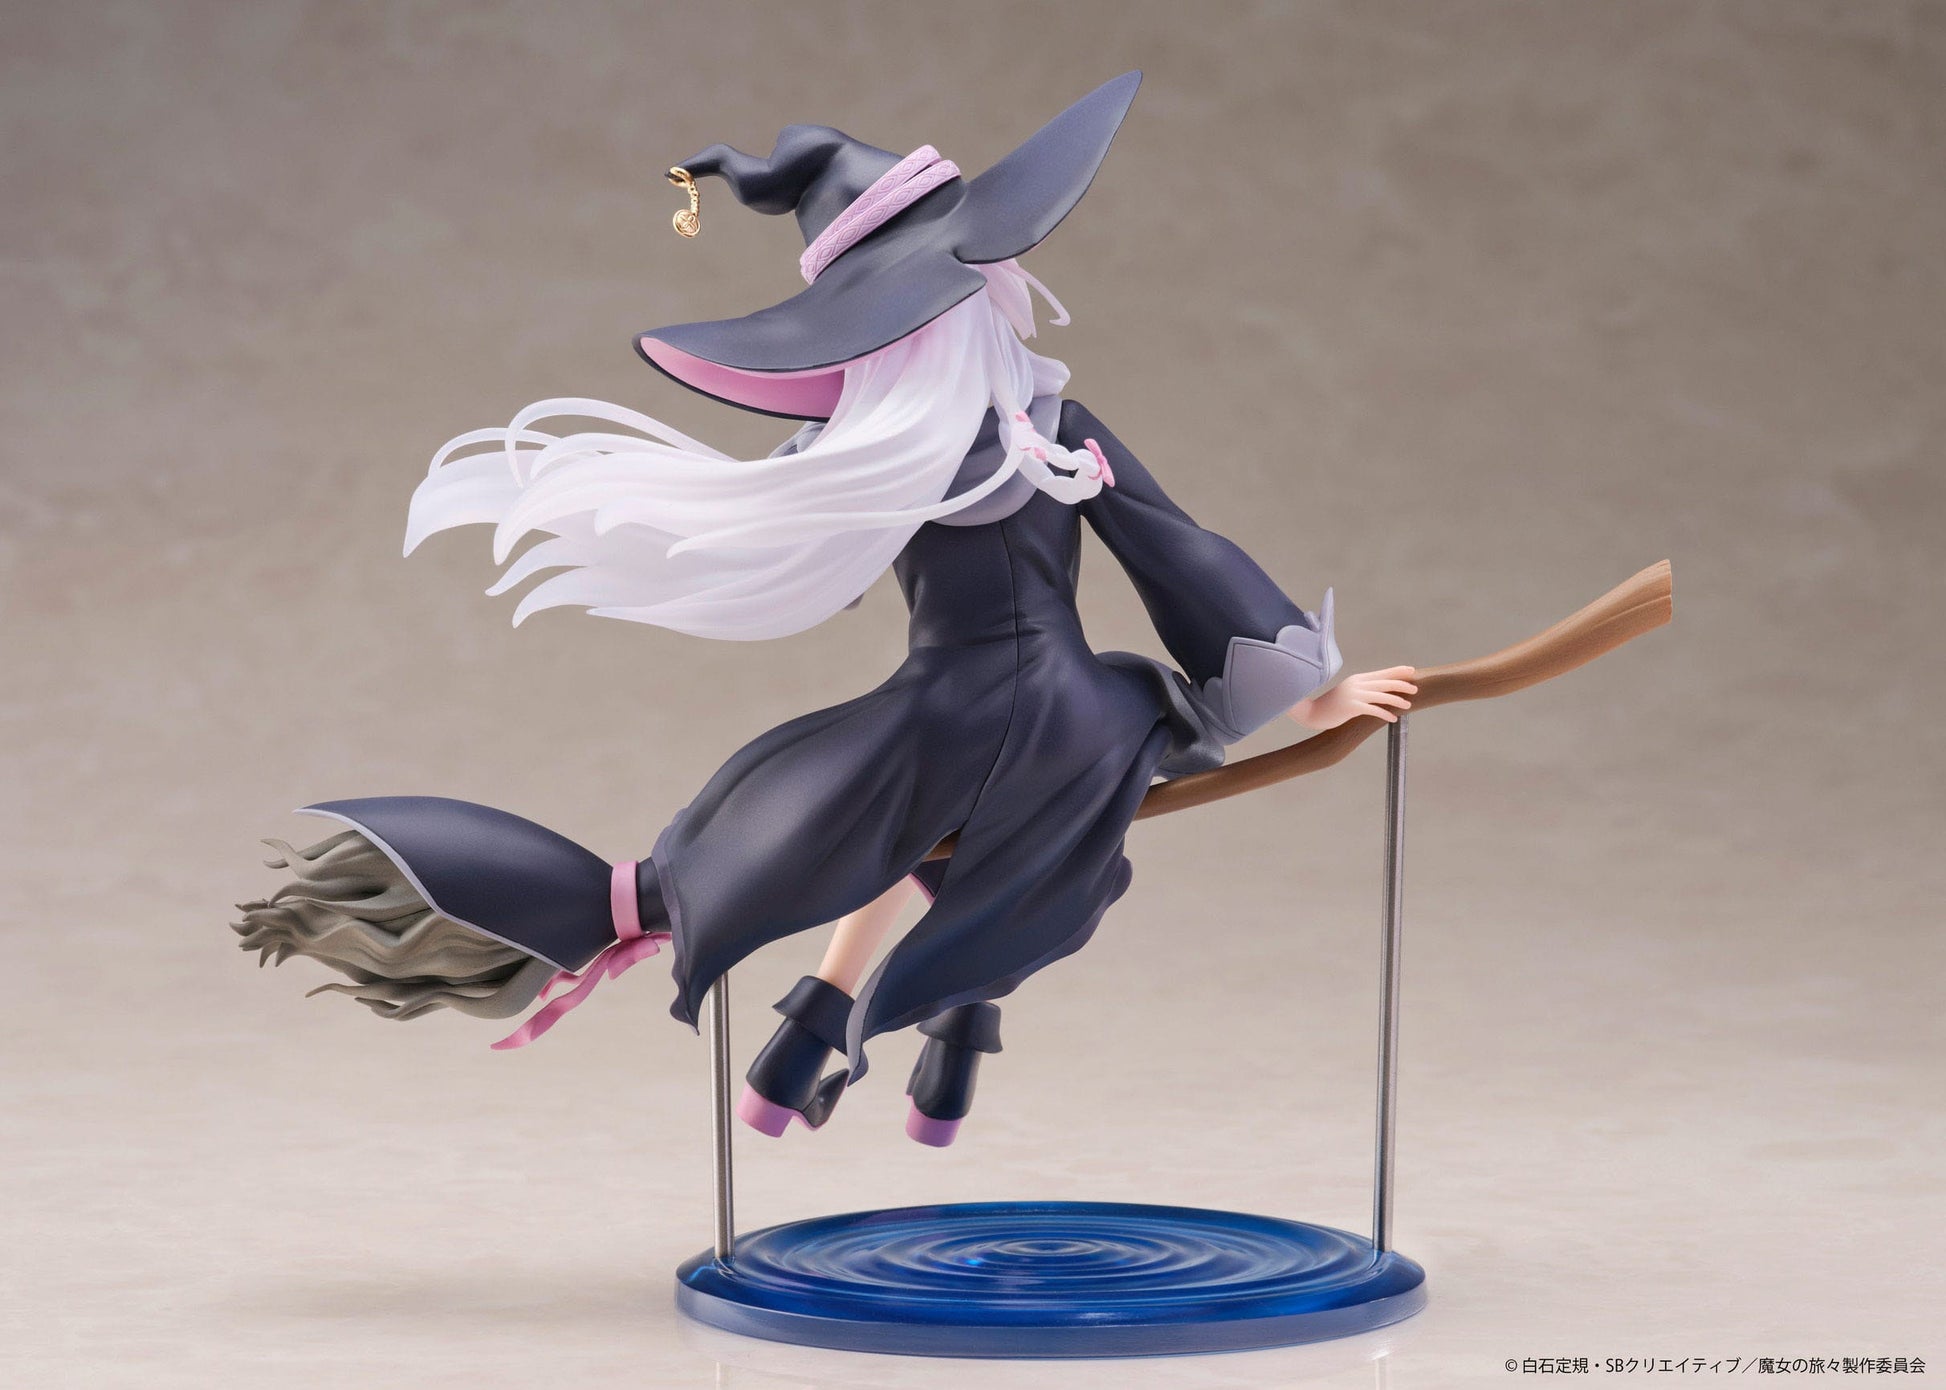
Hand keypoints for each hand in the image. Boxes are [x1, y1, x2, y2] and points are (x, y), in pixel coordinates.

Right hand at [1287, 666, 1416, 731]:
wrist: (1311, 713)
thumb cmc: (1331, 706)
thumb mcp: (1348, 693)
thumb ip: (1362, 690)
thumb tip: (1380, 693)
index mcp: (1356, 679)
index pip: (1381, 673)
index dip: (1397, 671)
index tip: (1411, 671)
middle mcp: (1356, 684)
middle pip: (1384, 682)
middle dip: (1402, 684)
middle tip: (1416, 688)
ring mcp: (1353, 695)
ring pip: (1381, 695)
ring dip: (1397, 700)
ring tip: (1408, 705)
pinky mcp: (1351, 707)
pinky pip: (1373, 710)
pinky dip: (1385, 714)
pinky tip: (1393, 718)